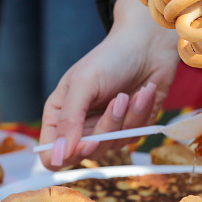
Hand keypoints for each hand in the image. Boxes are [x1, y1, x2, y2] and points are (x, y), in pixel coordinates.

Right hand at [40, 0, 180, 169]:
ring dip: (127, 117)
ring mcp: (105, 130)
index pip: (52, 155)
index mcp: (59, 114)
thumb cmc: (111, 58)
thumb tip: (57, 156)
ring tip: (132, 92)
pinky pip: (133, 137)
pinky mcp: (129, 130)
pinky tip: (144, 93)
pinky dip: (141, 114)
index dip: (65, 156)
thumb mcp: (84, 84)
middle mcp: (80, 126)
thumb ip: (69, 121)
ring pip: (112, 146)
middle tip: (119, 100)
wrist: (148, 46)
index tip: (85, 141)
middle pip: (85, 153)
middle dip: (106, 127)